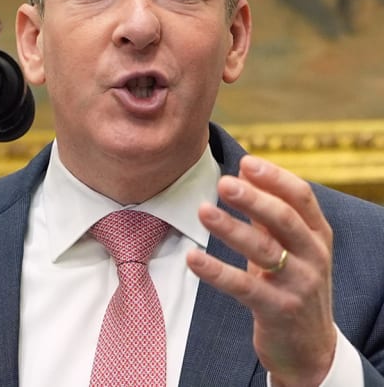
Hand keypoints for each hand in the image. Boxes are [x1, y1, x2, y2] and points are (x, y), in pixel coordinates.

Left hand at [186, 155, 334, 385]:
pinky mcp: (278, 309)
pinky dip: (216, 271)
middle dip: (254, 199)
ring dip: (231, 229)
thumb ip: (268, 216)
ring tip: (202, 211)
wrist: (310, 346)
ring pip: (264, 251)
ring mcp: (298, 284)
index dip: (275, 177)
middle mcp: (314, 256)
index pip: (302, 197)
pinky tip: (193, 258)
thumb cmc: (292, 285)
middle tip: (224, 183)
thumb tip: (242, 174)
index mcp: (317, 235)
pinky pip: (243, 286)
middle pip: (285, 220)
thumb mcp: (289, 248)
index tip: (246, 162)